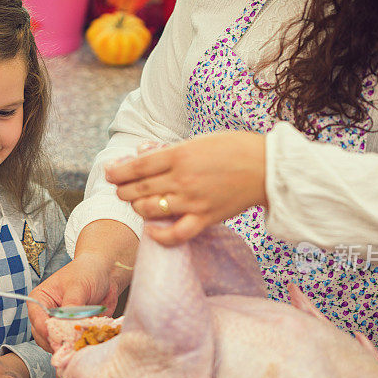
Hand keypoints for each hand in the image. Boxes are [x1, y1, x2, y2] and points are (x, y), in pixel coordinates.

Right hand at [28, 252, 117, 351]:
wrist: (106, 273)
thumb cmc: (88, 272)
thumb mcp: (78, 287)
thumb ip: (72, 306)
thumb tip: (68, 325)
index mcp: (40, 299)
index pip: (37, 319)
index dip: (47, 332)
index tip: (59, 340)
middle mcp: (46, 314)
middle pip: (43, 336)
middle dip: (57, 341)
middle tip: (71, 344)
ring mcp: (60, 324)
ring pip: (56, 343)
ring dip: (68, 345)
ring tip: (81, 342)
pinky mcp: (73, 330)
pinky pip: (72, 343)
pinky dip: (78, 344)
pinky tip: (87, 341)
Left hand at [105, 131, 266, 245]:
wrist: (267, 168)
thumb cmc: (234, 149)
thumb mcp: (199, 141)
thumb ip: (170, 151)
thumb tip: (142, 156)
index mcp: (179, 155)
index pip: (137, 167)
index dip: (118, 172)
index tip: (110, 173)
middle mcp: (182, 180)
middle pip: (138, 189)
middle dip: (124, 190)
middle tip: (121, 189)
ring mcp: (193, 201)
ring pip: (150, 210)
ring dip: (138, 208)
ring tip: (139, 203)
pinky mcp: (205, 218)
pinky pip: (175, 234)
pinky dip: (159, 236)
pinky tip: (152, 230)